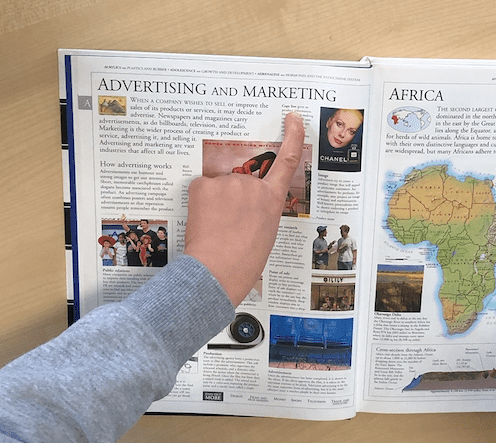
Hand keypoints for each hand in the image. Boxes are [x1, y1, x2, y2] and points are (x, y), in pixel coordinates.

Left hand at [183, 113, 304, 304]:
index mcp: (272, 200)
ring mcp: (227, 183)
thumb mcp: (266, 235)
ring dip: (218, 202)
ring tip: (217, 227)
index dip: (292, 137)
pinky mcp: (203, 185)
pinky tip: (205, 221)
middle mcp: (252, 187)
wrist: (217, 271)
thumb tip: (246, 206)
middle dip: (235, 199)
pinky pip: (203, 189)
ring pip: (221, 187)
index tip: (293, 119)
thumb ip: (261, 211)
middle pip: (243, 182)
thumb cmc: (244, 262)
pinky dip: (202, 203)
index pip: (286, 161)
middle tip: (230, 225)